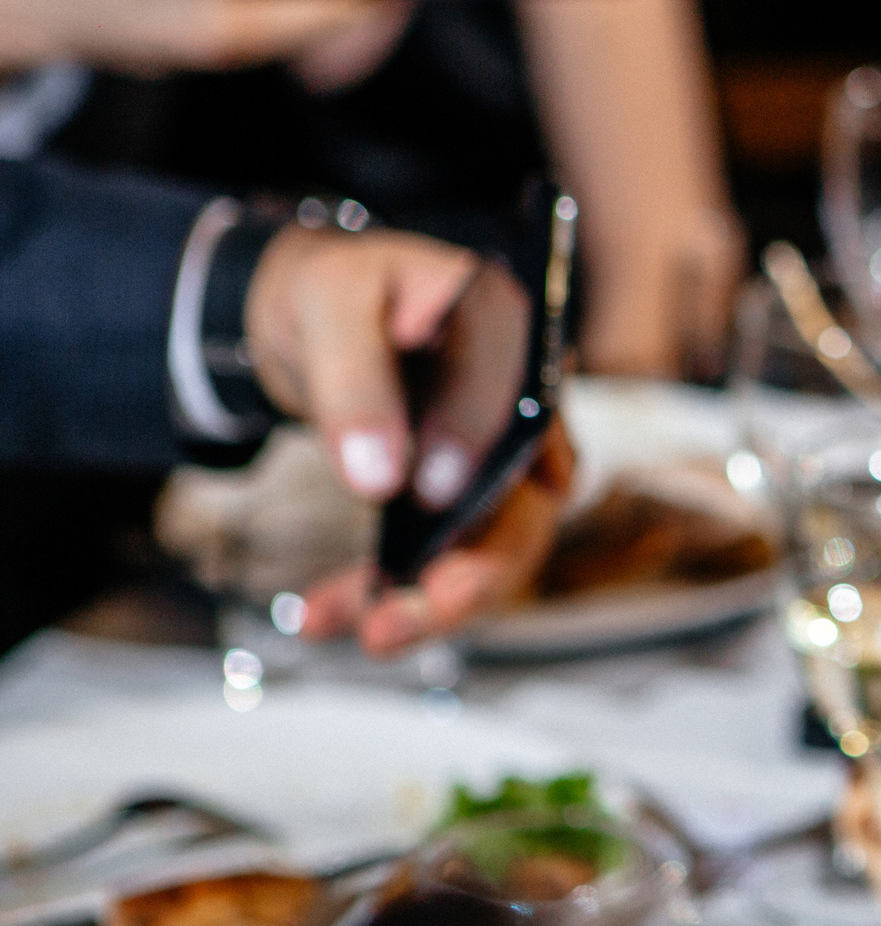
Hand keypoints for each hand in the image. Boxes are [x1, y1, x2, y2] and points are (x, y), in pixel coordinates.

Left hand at [246, 225, 572, 656]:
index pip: (519, 410)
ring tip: (365, 633)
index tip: (424, 491)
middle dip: (470, 579)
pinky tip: (323, 613)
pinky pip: (436, 563)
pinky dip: (381, 594)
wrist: (312, 316)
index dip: (475, 452)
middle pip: (523, 509)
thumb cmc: (333, 291)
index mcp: (511, 339)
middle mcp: (520, 415)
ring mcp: (494, 467)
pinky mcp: (457, 506)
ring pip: (487, 555)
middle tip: (403, 620)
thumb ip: (356, 383)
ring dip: (428, 606)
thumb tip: (378, 480)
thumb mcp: (330, 307)